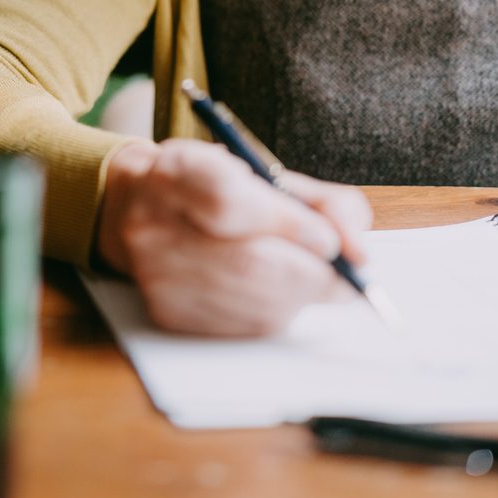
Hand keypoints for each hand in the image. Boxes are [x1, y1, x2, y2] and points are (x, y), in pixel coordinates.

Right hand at [94, 139, 372, 336]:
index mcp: (178, 171)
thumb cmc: (215, 189)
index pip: (229, 203)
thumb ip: (323, 204)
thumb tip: (359, 254)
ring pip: (250, 302)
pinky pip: (240, 327)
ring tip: (307, 280)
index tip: (328, 241)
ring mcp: (156, 274)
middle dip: (310, 274)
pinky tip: (275, 294)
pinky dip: (275, 313)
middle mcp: (153, 223)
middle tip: (343, 276)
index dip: (288, 225)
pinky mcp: (166, 312)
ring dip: (298, 297)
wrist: (139, 210)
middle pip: (246, 264)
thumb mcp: (268, 174)